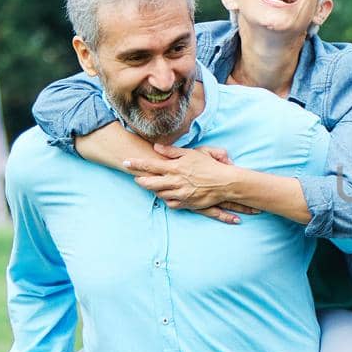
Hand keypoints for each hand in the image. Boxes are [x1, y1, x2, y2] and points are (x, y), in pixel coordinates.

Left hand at [123, 144, 261, 220]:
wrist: (225, 183)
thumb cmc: (210, 166)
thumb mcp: (192, 154)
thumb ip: (173, 152)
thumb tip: (156, 147)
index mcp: (175, 167)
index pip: (150, 165)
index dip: (136, 164)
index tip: (126, 162)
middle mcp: (175, 181)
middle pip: (149, 183)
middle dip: (140, 180)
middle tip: (136, 178)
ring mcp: (180, 193)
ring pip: (159, 193)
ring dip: (153, 189)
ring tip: (150, 185)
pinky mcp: (186, 203)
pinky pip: (170, 203)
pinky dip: (166, 199)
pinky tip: (166, 195)